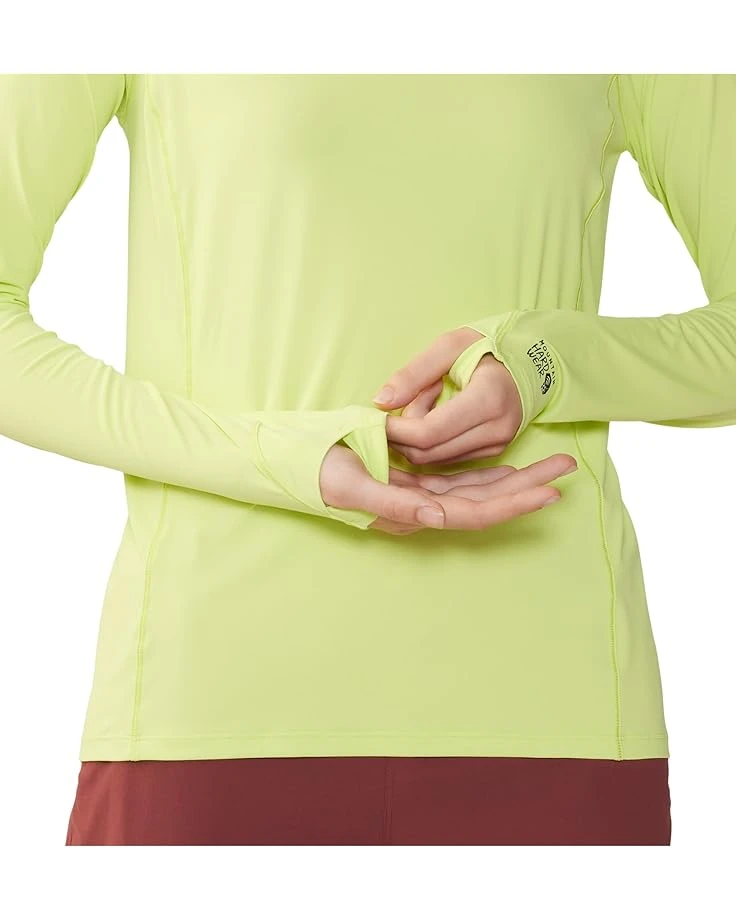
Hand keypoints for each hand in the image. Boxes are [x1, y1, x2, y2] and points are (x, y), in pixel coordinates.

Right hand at [320, 443, 576, 534]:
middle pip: (486, 501)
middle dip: (528, 486)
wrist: (299, 463)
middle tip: (567, 467)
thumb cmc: (321, 474)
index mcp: (412, 513)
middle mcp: (424, 508)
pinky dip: (487, 470)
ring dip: (515, 477)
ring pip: (478, 488)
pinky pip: (459, 476)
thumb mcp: (353, 487)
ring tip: (552, 464)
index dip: (512, 503)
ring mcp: (421, 494)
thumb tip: (437, 519)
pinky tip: (510, 462)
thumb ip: (395, 505)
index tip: (550, 492)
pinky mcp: (415, 479)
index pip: (473, 512)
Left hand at [373, 326, 523, 464]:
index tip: (378, 416)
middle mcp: (496, 429)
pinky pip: (448, 458)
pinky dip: (431, 442)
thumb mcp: (449, 345)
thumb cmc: (487, 346)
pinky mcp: (493, 452)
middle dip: (401, 435)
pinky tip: (435, 414)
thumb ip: (413, 373)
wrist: (532, 361)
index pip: (429, 432)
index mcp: (487, 400)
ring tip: (423, 401)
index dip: (396, 429)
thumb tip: (380, 402)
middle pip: (428, 452)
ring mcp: (497, 445)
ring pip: (435, 459)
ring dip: (416, 437)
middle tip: (400, 403)